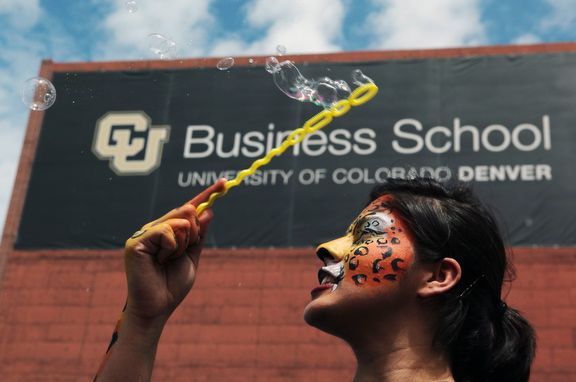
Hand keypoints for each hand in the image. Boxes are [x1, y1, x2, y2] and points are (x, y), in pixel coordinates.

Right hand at [123, 179, 226, 323]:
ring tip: (168, 260)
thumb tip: (208, 211)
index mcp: (168, 231)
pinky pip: (167, 231)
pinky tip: (161, 260)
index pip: (188, 209)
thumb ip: (199, 235)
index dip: (206, 195)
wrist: (158, 307)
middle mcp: (155, 228)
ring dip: (183, 243)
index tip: (224, 183)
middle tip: (182, 253)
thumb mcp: (192, 257)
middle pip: (186, 211)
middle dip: (194, 232)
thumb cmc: (172, 286)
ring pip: (180, 220)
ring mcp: (144, 233)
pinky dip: (172, 247)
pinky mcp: (136, 241)